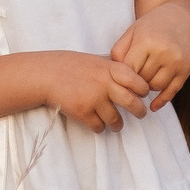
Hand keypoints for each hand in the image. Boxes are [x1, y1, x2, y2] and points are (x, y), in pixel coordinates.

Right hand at [37, 51, 154, 131]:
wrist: (46, 74)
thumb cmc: (71, 65)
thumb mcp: (96, 61)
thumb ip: (113, 71)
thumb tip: (133, 83)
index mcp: (109, 69)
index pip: (137, 81)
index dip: (143, 89)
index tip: (142, 94)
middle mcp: (104, 84)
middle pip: (132, 103)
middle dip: (140, 111)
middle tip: (141, 114)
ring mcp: (93, 99)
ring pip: (116, 119)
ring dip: (118, 124)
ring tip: (117, 124)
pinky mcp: (83, 113)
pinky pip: (99, 127)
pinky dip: (101, 128)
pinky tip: (99, 124)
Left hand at [112, 0, 189, 106]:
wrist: (182, 20)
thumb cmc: (152, 27)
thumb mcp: (132, 32)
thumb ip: (119, 51)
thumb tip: (114, 76)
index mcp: (147, 41)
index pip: (129, 69)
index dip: (122, 76)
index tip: (118, 78)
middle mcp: (163, 52)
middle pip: (142, 79)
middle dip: (134, 82)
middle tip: (130, 80)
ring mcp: (176, 62)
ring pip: (155, 87)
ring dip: (147, 88)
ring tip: (143, 80)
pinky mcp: (186, 70)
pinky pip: (172, 91)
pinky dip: (161, 100)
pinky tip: (153, 106)